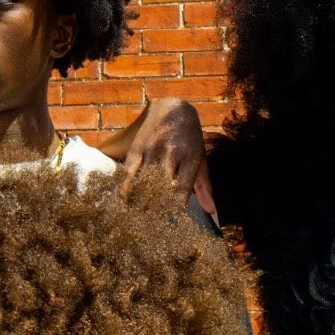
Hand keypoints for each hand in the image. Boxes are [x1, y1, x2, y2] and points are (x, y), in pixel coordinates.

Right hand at [115, 99, 214, 215]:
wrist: (172, 106)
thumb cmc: (190, 138)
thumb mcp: (201, 158)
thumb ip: (204, 186)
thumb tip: (210, 210)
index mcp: (190, 157)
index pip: (182, 189)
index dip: (176, 208)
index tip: (172, 223)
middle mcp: (170, 154)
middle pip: (161, 188)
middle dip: (156, 210)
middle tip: (152, 227)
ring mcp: (152, 151)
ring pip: (143, 183)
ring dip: (139, 204)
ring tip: (136, 221)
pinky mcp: (137, 149)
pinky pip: (128, 173)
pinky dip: (125, 189)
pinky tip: (123, 203)